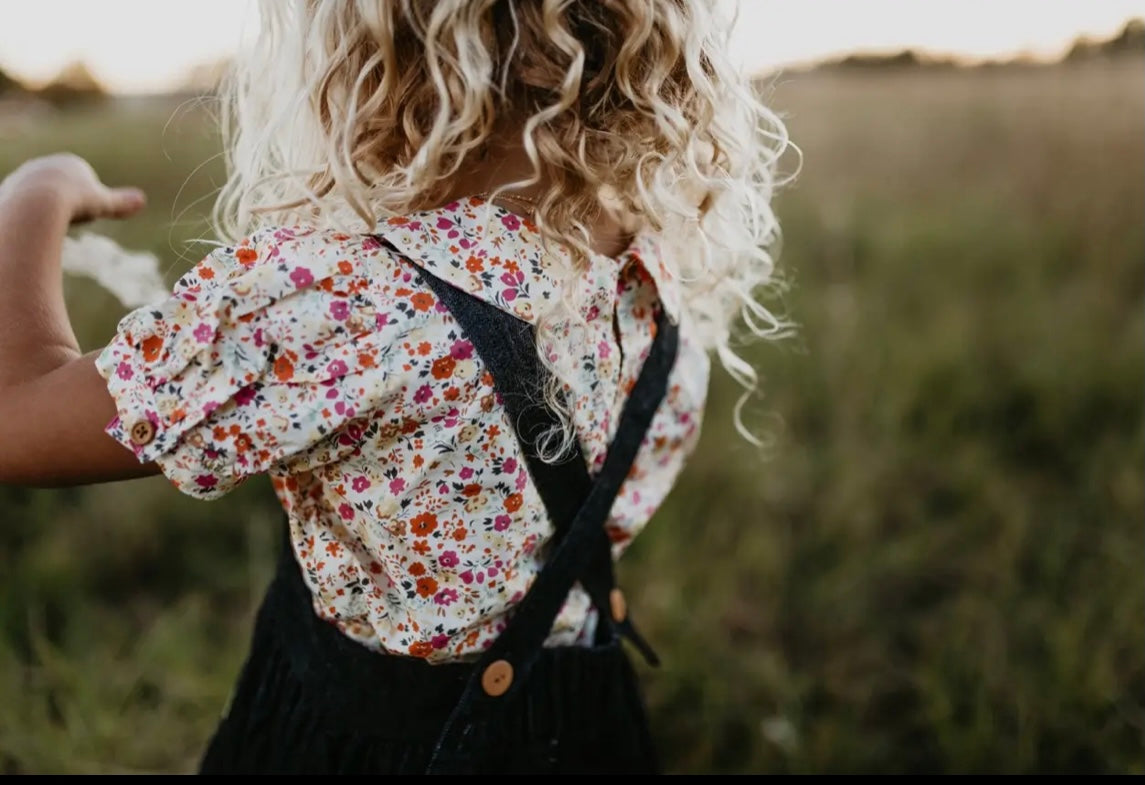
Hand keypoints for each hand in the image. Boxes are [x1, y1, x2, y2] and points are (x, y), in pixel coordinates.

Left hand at [0, 153, 145, 223]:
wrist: (35, 204)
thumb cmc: (73, 202)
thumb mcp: (103, 204)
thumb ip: (121, 203)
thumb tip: (142, 200)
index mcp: (70, 162)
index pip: (84, 187)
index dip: (87, 204)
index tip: (81, 211)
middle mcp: (46, 164)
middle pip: (63, 193)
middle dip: (66, 207)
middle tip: (65, 218)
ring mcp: (25, 175)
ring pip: (42, 200)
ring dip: (47, 212)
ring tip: (47, 220)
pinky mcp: (8, 188)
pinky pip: (24, 206)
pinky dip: (29, 216)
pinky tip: (31, 222)